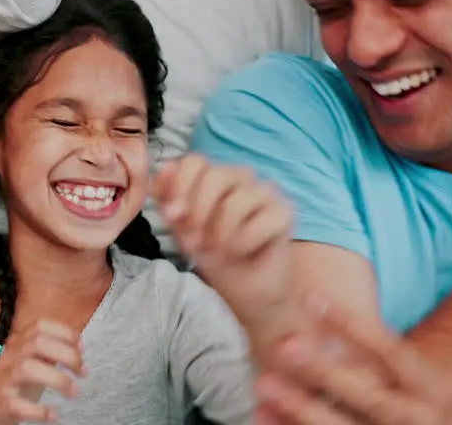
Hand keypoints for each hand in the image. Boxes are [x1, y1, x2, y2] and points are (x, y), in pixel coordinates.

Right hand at [0, 319, 83, 424]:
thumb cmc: (17, 385)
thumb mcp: (33, 362)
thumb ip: (50, 352)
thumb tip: (78, 347)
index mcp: (18, 344)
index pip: (40, 326)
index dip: (64, 333)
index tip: (81, 348)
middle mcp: (9, 356)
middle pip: (38, 343)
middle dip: (67, 355)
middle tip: (83, 372)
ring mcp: (4, 379)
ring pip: (28, 369)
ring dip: (58, 379)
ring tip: (73, 392)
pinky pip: (17, 404)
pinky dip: (39, 411)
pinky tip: (52, 414)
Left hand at [153, 155, 294, 330]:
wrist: (244, 289)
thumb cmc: (212, 253)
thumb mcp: (180, 227)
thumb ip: (170, 198)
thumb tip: (166, 168)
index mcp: (213, 175)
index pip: (194, 161)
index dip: (179, 187)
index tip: (173, 216)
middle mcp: (241, 177)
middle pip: (215, 176)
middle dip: (198, 213)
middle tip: (194, 243)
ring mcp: (266, 192)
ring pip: (235, 203)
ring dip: (220, 235)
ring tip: (218, 250)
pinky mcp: (285, 213)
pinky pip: (259, 223)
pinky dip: (242, 244)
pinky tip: (241, 253)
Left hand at [255, 299, 451, 424]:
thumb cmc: (407, 385)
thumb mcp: (407, 364)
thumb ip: (372, 342)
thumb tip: (323, 295)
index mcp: (426, 385)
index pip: (391, 351)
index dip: (352, 324)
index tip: (311, 297)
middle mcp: (413, 416)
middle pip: (370, 397)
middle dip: (327, 372)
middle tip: (286, 345)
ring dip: (301, 408)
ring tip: (264, 383)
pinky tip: (262, 414)